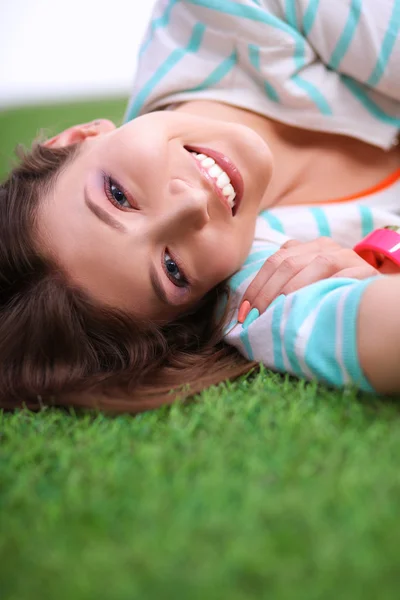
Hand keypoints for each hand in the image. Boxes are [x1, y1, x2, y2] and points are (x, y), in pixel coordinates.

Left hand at [238, 237, 377, 322]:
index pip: (274, 261)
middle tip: (256, 318)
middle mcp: (326, 247)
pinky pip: (341, 279)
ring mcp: (346, 257)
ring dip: (291, 292)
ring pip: (315, 266)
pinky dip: (323, 292)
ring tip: (276, 315)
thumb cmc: (332, 296)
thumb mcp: (306, 285)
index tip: (244, 313)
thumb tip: (250, 306)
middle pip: (288, 263)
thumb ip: (285, 284)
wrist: (375, 299)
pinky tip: (308, 308)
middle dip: (266, 293)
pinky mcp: (364, 271)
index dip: (255, 287)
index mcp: (307, 248)